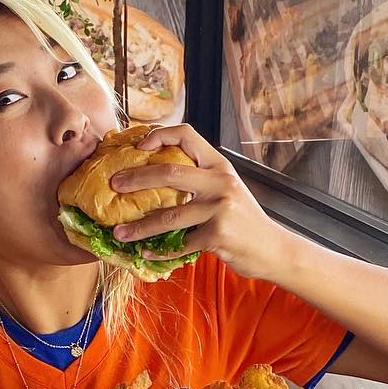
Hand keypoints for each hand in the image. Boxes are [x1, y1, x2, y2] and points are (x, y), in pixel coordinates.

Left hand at [110, 124, 288, 281]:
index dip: (159, 135)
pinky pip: (178, 245)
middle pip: (169, 172)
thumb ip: (201, 180)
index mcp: (219, 166)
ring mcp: (219, 209)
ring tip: (119, 233)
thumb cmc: (244, 221)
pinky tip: (145, 253)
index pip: (187, 135)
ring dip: (139, 227)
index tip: (137, 147)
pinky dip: (159, 252)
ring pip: (168, 215)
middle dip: (136, 178)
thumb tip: (157, 177)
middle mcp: (220, 182)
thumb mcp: (227, 190)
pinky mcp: (217, 236)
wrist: (273, 249)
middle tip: (114, 185)